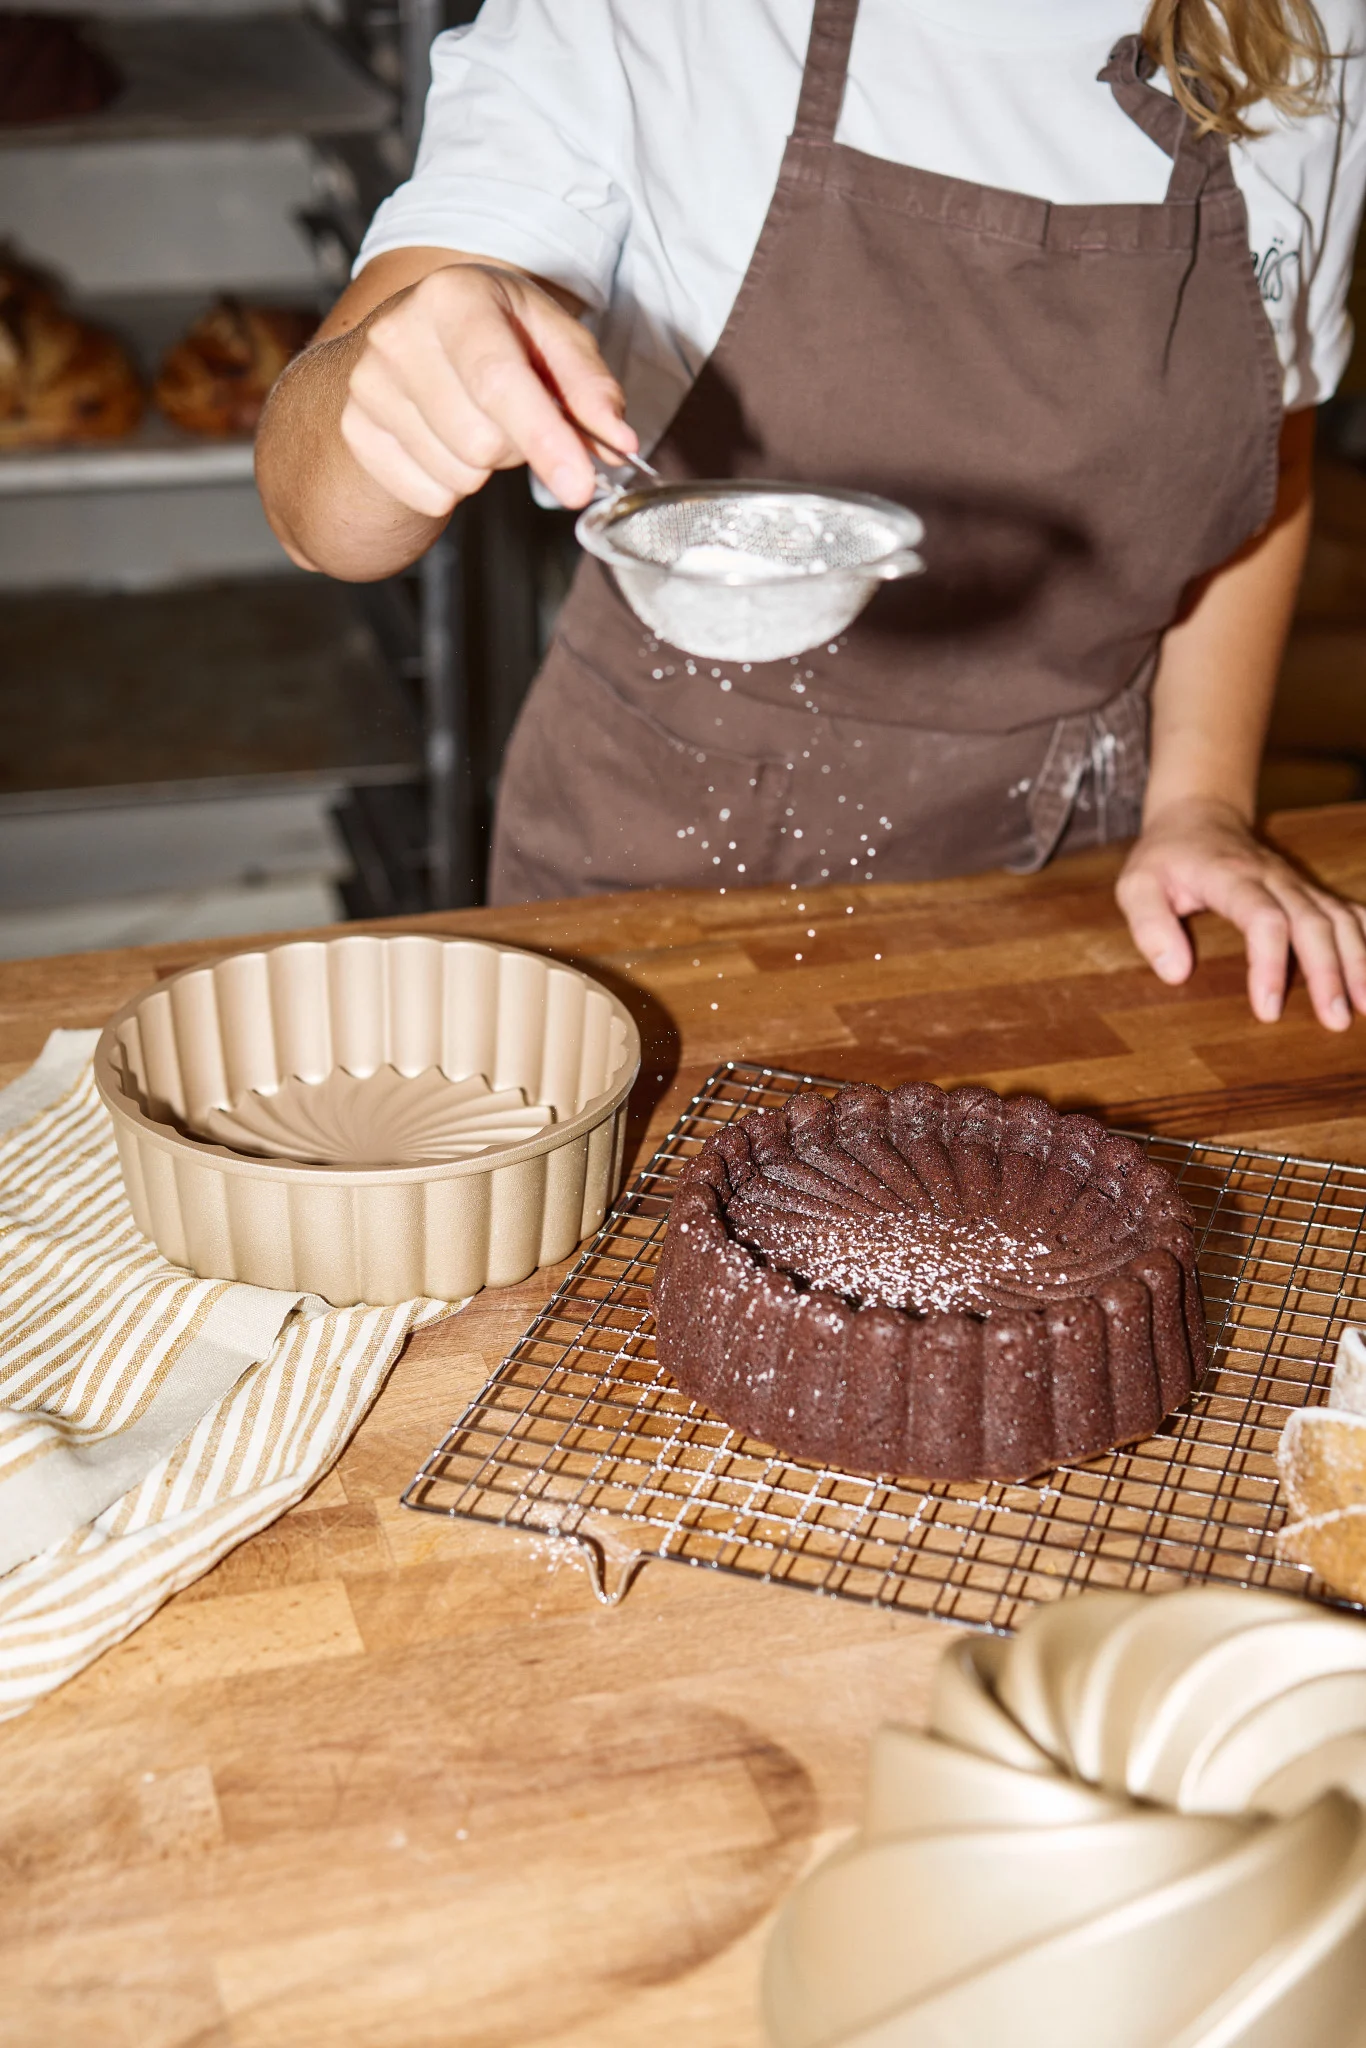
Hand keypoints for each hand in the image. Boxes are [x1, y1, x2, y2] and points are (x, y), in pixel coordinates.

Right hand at [339, 262, 632, 517]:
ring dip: (484, 466)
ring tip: (476, 420)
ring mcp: (368, 384)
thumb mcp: (550, 337)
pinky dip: (452, 484)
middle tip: (511, 414)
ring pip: (457, 474)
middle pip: (482, 442)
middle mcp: (398, 333)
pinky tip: (445, 442)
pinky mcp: (356, 430)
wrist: (410, 338)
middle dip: (515, 446)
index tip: (579, 486)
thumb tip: (620, 443)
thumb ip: (591, 388)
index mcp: (452, 295)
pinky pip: (429, 494)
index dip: (545, 440)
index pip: (500, 382)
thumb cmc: (493, 334)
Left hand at [1116, 796, 1365, 1030]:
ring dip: (1359, 962)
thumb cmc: (1165, 859)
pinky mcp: (1309, 891)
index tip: (1268, 1010)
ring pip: (1339, 918)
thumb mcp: (1136, 885)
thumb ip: (1149, 926)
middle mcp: (1274, 878)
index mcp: (1231, 877)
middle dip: (1328, 972)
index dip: (1270, 965)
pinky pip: (1350, 911)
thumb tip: (1176, 972)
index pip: (1263, 919)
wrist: (1198, 816)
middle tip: (1335, 1020)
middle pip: (1313, 923)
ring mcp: (1297, 883)